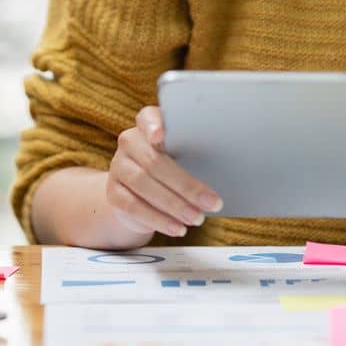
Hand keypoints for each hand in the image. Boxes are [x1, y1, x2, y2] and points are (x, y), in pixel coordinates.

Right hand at [106, 106, 221, 239]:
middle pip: (154, 162)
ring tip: (197, 219)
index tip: (161, 136)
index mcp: (148, 125)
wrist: (140, 193)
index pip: (147, 118)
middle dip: (186, 186)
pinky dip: (158, 219)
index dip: (153, 125)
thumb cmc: (173, 168)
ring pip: (143, 185)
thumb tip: (232, 170)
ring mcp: (118, 167)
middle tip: (211, 203)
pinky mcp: (113, 193)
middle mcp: (129, 142)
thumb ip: (196, 154)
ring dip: (174, 205)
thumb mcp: (184, 156)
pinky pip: (134, 207)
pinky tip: (177, 228)